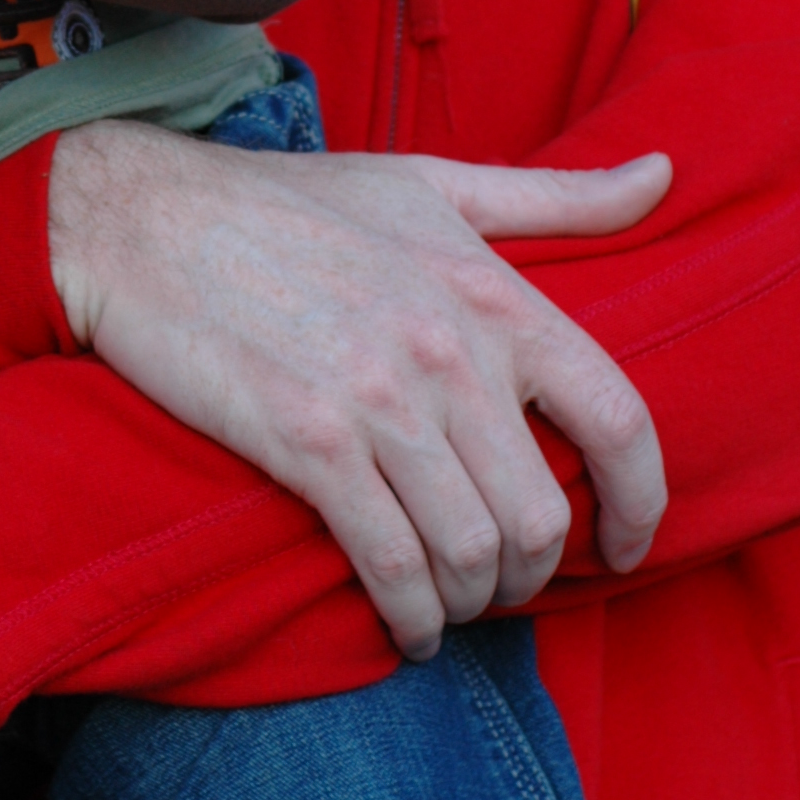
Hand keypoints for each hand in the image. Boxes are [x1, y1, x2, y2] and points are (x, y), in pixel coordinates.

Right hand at [48, 121, 672, 659]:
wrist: (137, 218)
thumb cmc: (283, 202)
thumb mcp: (427, 184)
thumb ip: (551, 197)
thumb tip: (662, 176)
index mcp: (487, 287)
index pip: (616, 416)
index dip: (639, 502)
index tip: (625, 545)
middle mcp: (446, 345)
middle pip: (542, 514)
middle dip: (531, 573)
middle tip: (500, 581)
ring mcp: (377, 397)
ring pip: (474, 551)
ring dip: (470, 600)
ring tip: (447, 599)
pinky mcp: (305, 441)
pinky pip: (392, 564)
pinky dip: (409, 615)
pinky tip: (401, 622)